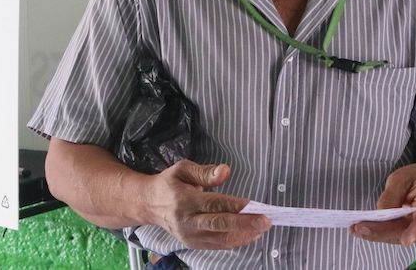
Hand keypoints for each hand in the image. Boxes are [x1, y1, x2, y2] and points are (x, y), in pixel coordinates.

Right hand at [144, 160, 270, 249]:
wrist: (149, 204)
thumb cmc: (169, 184)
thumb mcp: (182, 169)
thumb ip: (204, 172)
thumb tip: (226, 171)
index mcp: (183, 200)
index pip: (213, 204)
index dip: (235, 205)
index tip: (255, 205)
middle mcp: (186, 221)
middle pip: (219, 224)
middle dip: (244, 224)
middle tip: (265, 221)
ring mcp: (189, 235)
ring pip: (221, 239)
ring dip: (244, 234)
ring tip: (262, 228)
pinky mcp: (192, 244)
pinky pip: (218, 245)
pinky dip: (236, 241)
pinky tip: (250, 234)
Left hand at [350, 162, 415, 245]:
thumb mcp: (405, 177)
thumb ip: (393, 194)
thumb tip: (381, 211)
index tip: (406, 240)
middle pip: (404, 232)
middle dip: (381, 232)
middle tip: (359, 227)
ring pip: (396, 237)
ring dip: (375, 234)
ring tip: (354, 229)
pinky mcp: (409, 234)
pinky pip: (392, 235)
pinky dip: (376, 233)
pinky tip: (360, 229)